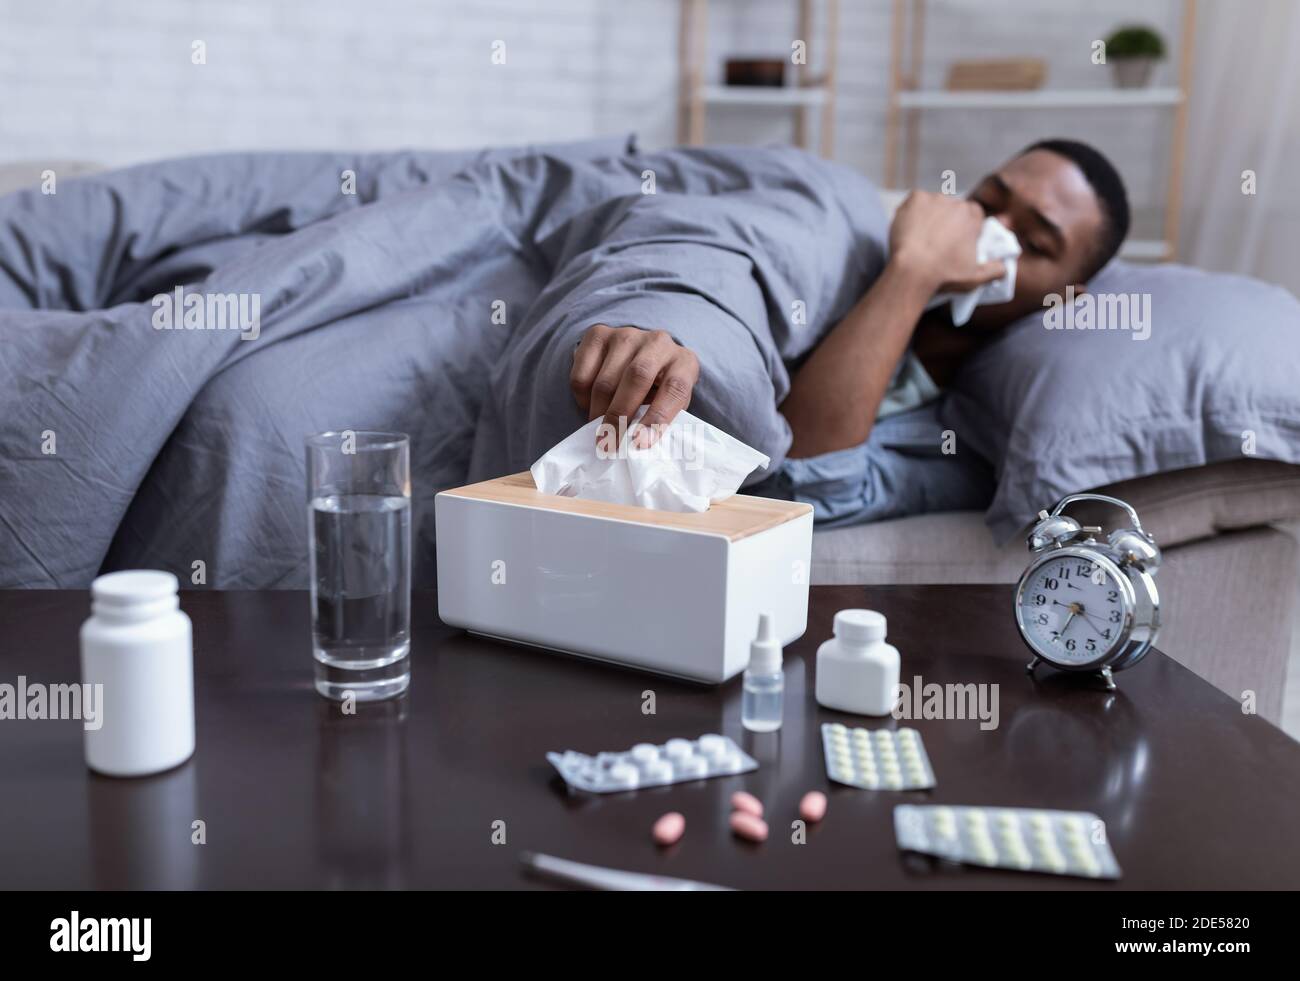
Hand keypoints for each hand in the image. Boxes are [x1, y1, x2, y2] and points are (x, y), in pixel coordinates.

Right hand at [569, 324, 699, 448]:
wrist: (641, 355)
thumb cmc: (659, 390)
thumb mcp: (670, 404)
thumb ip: (662, 421)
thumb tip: (639, 446)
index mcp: (684, 361)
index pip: (675, 388)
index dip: (658, 417)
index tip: (640, 443)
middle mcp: (658, 342)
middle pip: (636, 377)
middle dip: (619, 416)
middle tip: (609, 443)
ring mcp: (626, 335)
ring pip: (605, 380)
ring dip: (598, 412)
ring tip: (599, 431)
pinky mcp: (598, 335)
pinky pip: (582, 374)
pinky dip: (582, 399)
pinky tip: (591, 405)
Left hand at [888, 191, 1006, 295]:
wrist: (912, 271)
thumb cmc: (944, 275)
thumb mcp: (975, 277)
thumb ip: (995, 270)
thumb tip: (1004, 267)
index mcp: (974, 216)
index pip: (973, 215)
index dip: (965, 228)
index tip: (956, 242)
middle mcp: (956, 202)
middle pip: (952, 210)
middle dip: (947, 222)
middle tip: (936, 242)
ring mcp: (934, 198)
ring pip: (933, 205)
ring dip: (930, 216)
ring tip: (921, 238)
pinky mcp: (915, 198)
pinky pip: (915, 201)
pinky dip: (912, 211)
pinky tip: (910, 228)